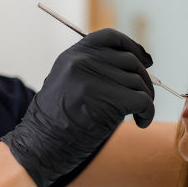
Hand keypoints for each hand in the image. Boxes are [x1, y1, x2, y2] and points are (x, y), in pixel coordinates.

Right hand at [2, 29, 155, 186]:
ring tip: (138, 115)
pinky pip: (143, 100)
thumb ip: (93, 69)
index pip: (111, 38)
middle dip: (144, 80)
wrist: (39, 148)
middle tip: (143, 99)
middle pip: (130, 61)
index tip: (146, 61)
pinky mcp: (107, 101)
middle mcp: (81, 62)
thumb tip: (137, 63)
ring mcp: (93, 80)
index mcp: (71, 55)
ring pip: (138, 82)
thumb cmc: (56, 123)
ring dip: (145, 100)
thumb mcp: (67, 83)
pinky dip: (148, 113)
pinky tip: (141, 122)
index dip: (133, 47)